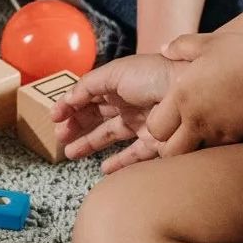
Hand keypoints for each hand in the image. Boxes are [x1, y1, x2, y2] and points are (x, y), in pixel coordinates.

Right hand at [50, 54, 177, 164]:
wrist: (188, 91)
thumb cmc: (152, 76)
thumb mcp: (114, 73)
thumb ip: (87, 86)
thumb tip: (67, 99)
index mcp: (117, 84)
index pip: (88, 95)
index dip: (69, 105)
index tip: (53, 118)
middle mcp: (127, 103)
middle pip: (95, 116)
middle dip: (75, 125)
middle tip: (59, 138)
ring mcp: (140, 123)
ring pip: (108, 136)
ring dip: (88, 143)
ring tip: (70, 154)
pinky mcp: (154, 142)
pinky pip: (132, 156)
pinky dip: (118, 163)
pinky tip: (103, 169)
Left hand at [148, 33, 242, 154]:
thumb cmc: (241, 56)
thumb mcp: (209, 43)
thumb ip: (182, 46)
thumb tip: (165, 48)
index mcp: (181, 97)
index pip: (155, 128)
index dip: (158, 126)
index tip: (168, 118)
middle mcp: (195, 120)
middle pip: (170, 152)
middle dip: (171, 148)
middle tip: (180, 137)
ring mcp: (217, 133)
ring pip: (195, 157)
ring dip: (195, 150)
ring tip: (204, 136)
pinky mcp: (238, 139)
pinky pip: (222, 152)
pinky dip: (221, 148)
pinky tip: (228, 133)